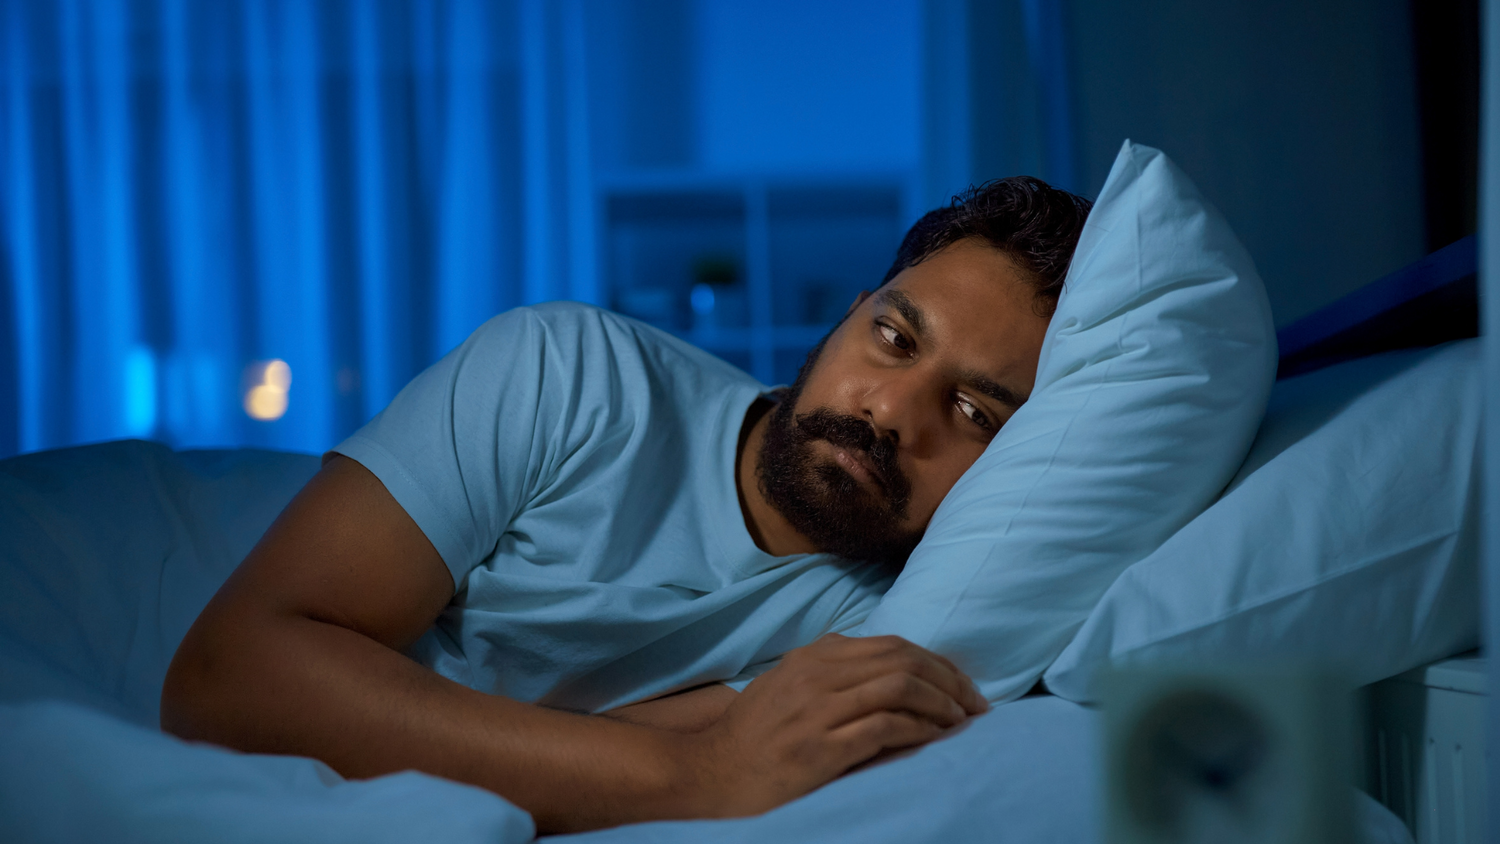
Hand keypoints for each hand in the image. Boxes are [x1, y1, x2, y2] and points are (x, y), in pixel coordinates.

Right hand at [683, 634, 988, 816]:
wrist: (712, 773)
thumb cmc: (752, 735)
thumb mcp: (783, 683)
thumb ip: (821, 664)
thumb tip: (860, 649)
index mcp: (813, 657)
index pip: (892, 645)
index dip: (936, 663)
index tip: (961, 685)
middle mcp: (816, 675)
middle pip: (903, 660)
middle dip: (949, 681)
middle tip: (975, 704)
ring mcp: (817, 711)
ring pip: (899, 687)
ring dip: (941, 704)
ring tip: (961, 722)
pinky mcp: (820, 749)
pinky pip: (884, 728)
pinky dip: (919, 730)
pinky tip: (934, 739)